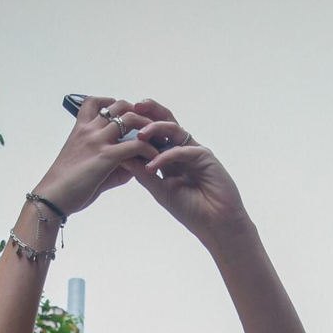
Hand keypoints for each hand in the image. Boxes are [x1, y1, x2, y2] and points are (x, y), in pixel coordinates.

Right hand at [31, 97, 156, 218]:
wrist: (52, 197)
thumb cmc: (67, 185)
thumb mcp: (88, 166)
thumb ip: (110, 161)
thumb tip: (133, 163)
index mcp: (80, 129)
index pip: (94, 102)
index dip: (111, 103)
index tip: (124, 116)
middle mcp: (89, 130)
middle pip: (119, 105)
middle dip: (139, 113)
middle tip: (151, 129)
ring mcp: (97, 140)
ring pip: (130, 118)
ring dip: (148, 127)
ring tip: (157, 141)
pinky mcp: (106, 156)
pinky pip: (136, 145)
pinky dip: (150, 150)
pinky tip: (154, 160)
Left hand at [127, 99, 253, 246]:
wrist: (215, 224)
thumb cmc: (190, 210)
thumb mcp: (159, 190)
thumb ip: (142, 173)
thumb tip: (119, 158)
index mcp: (169, 158)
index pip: (152, 136)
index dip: (136, 128)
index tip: (116, 125)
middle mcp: (181, 150)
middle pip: (164, 124)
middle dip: (148, 113)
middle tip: (130, 108)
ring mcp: (193, 151)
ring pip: (173, 129)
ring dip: (155, 128)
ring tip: (139, 135)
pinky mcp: (204, 156)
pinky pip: (182, 150)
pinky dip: (166, 156)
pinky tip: (152, 166)